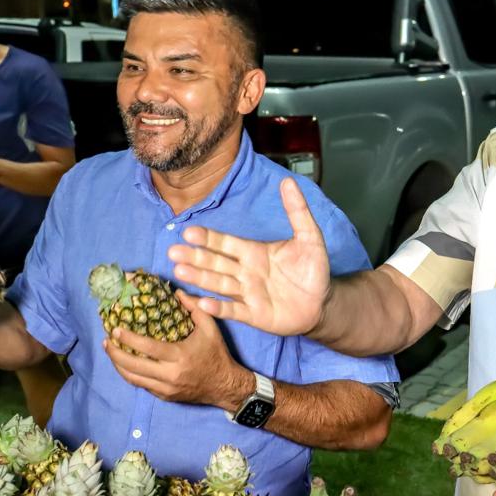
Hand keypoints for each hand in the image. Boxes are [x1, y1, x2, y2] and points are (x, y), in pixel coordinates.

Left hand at [103, 290, 253, 407]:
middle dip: (115, 354)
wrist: (225, 386)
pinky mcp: (164, 396)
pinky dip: (130, 374)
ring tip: (110, 351)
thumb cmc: (217, 354)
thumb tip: (176, 292)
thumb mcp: (210, 327)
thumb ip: (194, 307)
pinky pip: (141, 385)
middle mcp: (170, 375)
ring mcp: (165, 388)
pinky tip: (124, 364)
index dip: (129, 339)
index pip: (148, 348)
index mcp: (180, 356)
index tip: (115, 329)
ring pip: (133, 379)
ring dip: (118, 365)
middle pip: (133, 366)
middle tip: (107, 341)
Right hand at [169, 177, 329, 335]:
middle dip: (195, 257)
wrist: (322, 302)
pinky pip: (233, 310)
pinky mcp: (254, 315)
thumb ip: (297, 211)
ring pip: (219, 284)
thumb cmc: (312, 269)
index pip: (226, 243)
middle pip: (215, 262)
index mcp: (253, 252)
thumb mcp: (309, 237)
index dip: (208, 238)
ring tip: (180, 271)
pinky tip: (202, 303)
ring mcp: (247, 294)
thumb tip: (288, 181)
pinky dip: (218, 307)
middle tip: (172, 252)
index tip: (188, 232)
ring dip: (200, 278)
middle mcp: (245, 271)